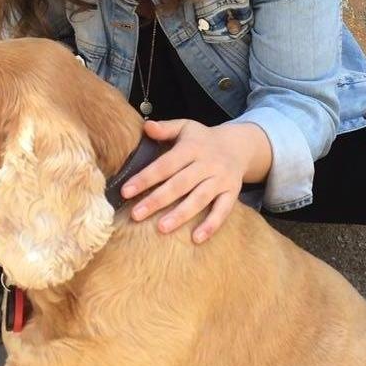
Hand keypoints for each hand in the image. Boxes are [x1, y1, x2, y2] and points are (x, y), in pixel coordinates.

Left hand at [120, 119, 270, 243]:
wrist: (239, 145)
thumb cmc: (202, 139)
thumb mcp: (186, 127)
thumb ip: (165, 129)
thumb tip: (146, 126)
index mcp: (192, 147)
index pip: (165, 165)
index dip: (145, 178)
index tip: (126, 191)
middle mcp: (207, 164)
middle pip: (180, 184)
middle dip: (157, 200)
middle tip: (136, 215)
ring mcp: (221, 179)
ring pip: (200, 198)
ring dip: (181, 214)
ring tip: (162, 228)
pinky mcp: (232, 192)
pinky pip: (223, 210)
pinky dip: (211, 225)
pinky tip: (197, 238)